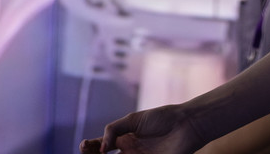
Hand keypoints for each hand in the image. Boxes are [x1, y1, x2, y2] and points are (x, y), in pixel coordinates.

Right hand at [81, 104, 201, 153]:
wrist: (186, 124)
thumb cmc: (162, 119)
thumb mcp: (134, 120)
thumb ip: (114, 130)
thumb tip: (101, 148)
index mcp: (124, 139)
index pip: (101, 146)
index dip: (90, 147)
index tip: (84, 146)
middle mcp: (129, 152)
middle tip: (87, 152)